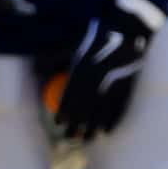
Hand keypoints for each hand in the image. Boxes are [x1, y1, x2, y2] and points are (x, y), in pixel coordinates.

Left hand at [53, 0, 162, 141]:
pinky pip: (119, 108)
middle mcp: (98, 75)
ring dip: (94, 128)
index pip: (70, 93)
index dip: (64, 109)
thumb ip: (57, 58)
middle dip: (76, 124)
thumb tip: (38, 71)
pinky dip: (113, 121)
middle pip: (85, 106)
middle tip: (69, 137)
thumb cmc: (99, 37)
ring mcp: (115, 81)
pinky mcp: (129, 85)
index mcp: (83, 64)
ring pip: (102, 111)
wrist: (129, 29)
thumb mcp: (76, 45)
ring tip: (87, 139)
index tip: (59, 122)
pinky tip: (107, 131)